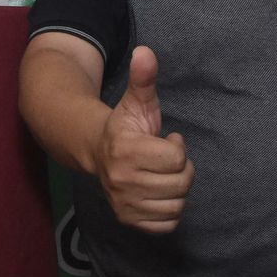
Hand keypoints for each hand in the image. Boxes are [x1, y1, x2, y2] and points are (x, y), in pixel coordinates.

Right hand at [94, 46, 192, 233]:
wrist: (96, 151)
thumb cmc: (125, 126)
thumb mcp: (137, 101)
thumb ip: (144, 78)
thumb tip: (145, 51)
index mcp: (126, 151)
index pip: (177, 159)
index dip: (177, 147)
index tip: (166, 139)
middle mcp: (122, 181)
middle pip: (181, 184)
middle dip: (181, 169)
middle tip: (166, 159)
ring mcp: (124, 203)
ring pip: (176, 205)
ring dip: (176, 190)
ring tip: (162, 175)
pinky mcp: (128, 220)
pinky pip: (167, 224)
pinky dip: (169, 210)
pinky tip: (158, 193)